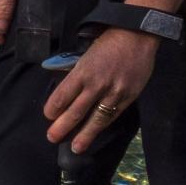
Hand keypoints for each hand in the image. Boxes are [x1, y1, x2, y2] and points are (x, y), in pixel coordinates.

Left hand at [43, 28, 156, 152]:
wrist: (137, 36)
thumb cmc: (108, 42)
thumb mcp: (86, 54)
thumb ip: (77, 73)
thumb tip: (66, 90)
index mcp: (83, 71)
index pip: (62, 95)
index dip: (53, 107)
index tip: (48, 115)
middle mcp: (97, 84)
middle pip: (76, 111)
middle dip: (63, 127)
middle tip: (52, 138)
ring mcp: (114, 92)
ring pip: (96, 119)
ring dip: (85, 135)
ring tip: (75, 148)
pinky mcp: (129, 97)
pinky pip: (113, 115)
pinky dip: (102, 126)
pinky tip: (95, 133)